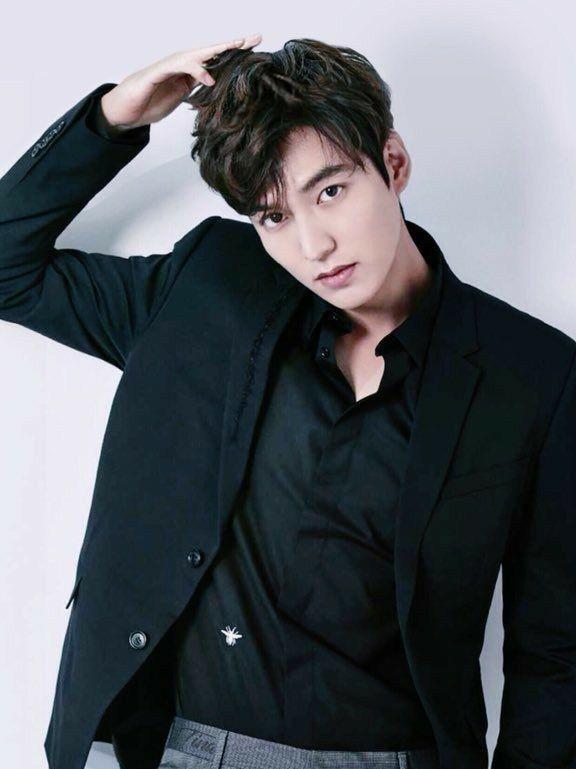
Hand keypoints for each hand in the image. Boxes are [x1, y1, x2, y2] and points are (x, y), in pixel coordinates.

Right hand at [100, 33, 261, 130]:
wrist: (125, 110)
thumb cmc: (151, 102)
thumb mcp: (181, 99)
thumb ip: (197, 93)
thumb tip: (215, 91)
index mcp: (189, 72)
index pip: (215, 61)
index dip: (234, 55)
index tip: (254, 50)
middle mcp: (181, 65)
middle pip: (211, 52)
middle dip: (232, 45)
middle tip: (254, 38)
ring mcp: (169, 67)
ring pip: (197, 54)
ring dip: (218, 51)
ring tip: (237, 48)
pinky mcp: (158, 73)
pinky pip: (179, 68)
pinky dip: (195, 70)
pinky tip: (209, 77)